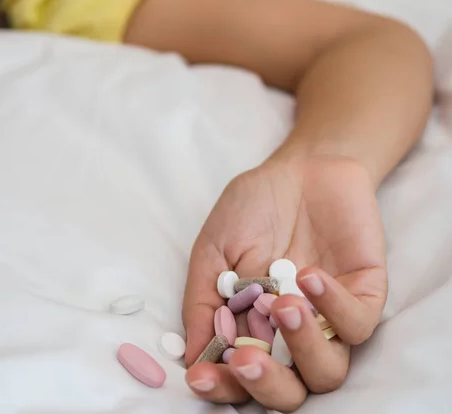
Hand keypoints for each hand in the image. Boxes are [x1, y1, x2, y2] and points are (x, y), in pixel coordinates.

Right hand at [182, 155, 386, 411]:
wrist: (299, 168)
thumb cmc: (251, 210)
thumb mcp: (214, 252)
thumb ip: (203, 302)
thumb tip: (193, 358)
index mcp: (253, 329)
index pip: (241, 375)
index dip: (223, 383)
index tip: (202, 376)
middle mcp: (292, 334)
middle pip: (289, 390)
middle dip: (266, 385)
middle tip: (245, 360)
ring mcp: (330, 318)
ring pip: (328, 370)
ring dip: (303, 347)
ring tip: (282, 304)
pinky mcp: (364, 295)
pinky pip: (358, 324)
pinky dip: (333, 307)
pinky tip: (308, 275)